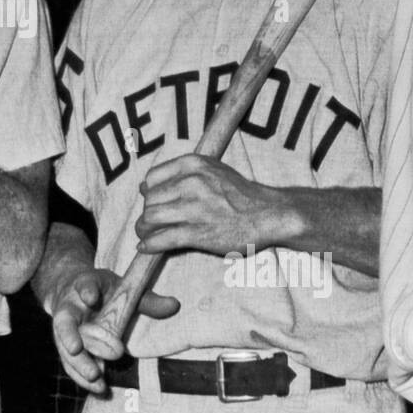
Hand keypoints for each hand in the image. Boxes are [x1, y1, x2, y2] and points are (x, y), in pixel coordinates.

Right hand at [51, 268, 178, 391]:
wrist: (71, 292)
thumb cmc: (103, 291)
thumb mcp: (124, 289)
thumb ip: (147, 299)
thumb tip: (174, 305)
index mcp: (85, 285)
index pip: (85, 285)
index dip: (87, 291)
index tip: (91, 298)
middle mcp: (69, 307)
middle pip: (64, 322)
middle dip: (70, 336)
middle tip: (79, 349)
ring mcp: (64, 329)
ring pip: (64, 347)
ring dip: (78, 364)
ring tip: (95, 378)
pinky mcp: (65, 347)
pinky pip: (70, 363)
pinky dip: (81, 377)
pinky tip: (98, 388)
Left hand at [134, 153, 291, 256]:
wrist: (269, 213)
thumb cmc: (240, 193)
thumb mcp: (212, 169)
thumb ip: (183, 173)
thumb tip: (146, 186)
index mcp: (193, 164)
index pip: (151, 178)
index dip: (148, 192)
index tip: (152, 201)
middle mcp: (191, 183)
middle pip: (149, 200)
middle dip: (146, 213)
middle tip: (150, 222)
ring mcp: (194, 208)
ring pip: (150, 218)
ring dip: (143, 229)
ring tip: (145, 234)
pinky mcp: (198, 233)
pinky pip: (162, 239)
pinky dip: (149, 245)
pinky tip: (145, 248)